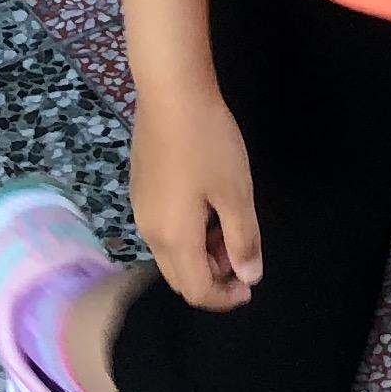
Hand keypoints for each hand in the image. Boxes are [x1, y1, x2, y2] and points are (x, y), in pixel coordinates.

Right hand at [127, 78, 262, 314]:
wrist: (171, 93)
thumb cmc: (208, 144)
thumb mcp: (236, 193)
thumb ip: (243, 240)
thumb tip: (248, 277)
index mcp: (174, 239)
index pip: (197, 290)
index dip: (225, 298)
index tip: (249, 286)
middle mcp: (150, 232)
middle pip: (179, 277)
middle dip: (212, 278)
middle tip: (242, 255)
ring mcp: (141, 209)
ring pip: (171, 253)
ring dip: (200, 255)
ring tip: (228, 227)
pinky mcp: (140, 189)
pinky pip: (163, 230)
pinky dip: (187, 235)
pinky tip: (207, 207)